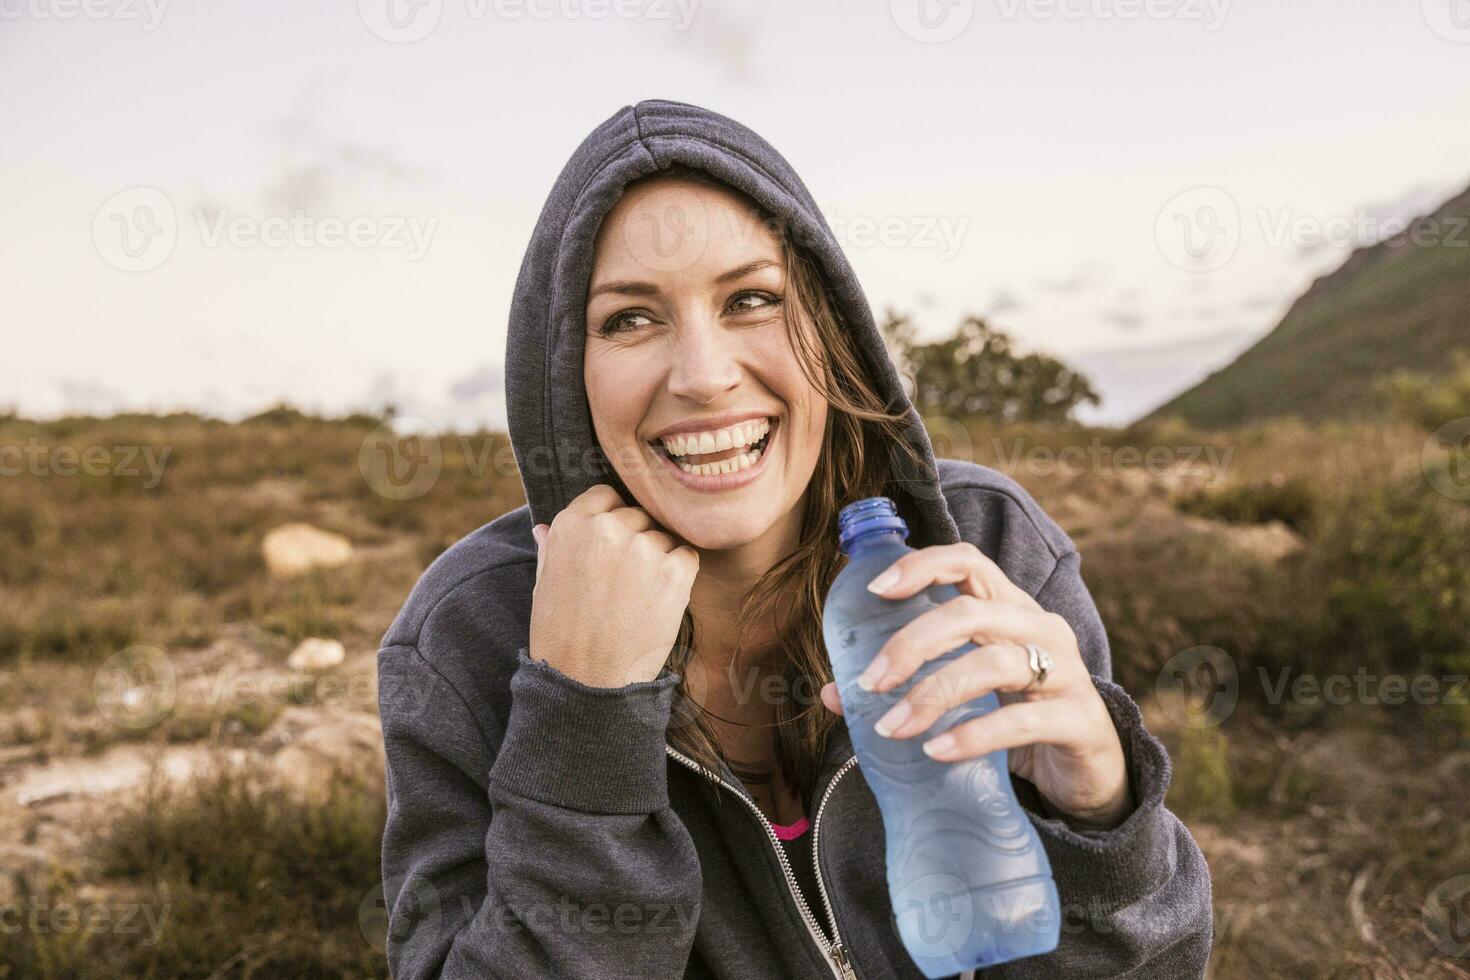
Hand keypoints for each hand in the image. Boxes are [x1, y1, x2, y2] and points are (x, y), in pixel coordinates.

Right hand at [530, 484, 699, 688]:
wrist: (587, 682)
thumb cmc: (561, 636)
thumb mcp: (544, 586)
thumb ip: (552, 550)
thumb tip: (544, 528)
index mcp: (571, 524)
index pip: (605, 496)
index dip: (611, 518)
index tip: (612, 545)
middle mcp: (607, 528)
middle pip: (637, 516)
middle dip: (635, 541)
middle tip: (624, 583)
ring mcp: (642, 548)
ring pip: (663, 537)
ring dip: (658, 560)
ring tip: (637, 599)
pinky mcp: (673, 571)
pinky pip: (687, 557)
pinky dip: (680, 576)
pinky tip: (658, 602)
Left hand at [818, 542, 1132, 829]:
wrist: (1093, 769)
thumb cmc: (1020, 715)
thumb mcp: (966, 693)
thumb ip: (908, 684)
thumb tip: (834, 692)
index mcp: (1010, 608)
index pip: (968, 562)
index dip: (921, 566)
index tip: (874, 589)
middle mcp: (1040, 628)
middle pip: (971, 613)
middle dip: (911, 644)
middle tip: (871, 683)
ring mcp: (1065, 671)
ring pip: (992, 663)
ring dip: (933, 694)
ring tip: (893, 728)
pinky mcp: (1077, 719)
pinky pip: (1020, 720)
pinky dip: (972, 734)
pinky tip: (937, 750)